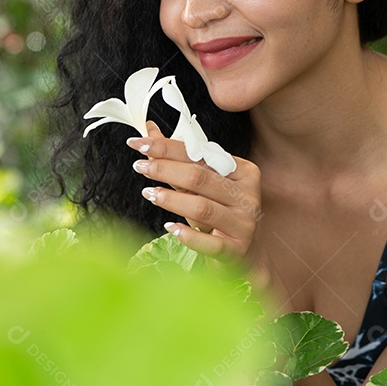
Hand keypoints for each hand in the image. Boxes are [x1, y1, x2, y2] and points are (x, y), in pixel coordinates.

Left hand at [128, 120, 264, 274]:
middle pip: (200, 177)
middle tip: (140, 166)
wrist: (243, 255)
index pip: (200, 154)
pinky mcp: (237, 249)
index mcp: (242, 171)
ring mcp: (244, 223)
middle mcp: (247, 195)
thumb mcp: (202, 184)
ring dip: (171, 199)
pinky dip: (188, 236)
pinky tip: (170, 227)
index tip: (139, 143)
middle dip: (165, 169)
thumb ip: (178, 159)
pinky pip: (211, 243)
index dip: (167, 147)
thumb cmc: (219, 213)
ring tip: (149, 193)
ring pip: (202, 207)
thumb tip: (149, 131)